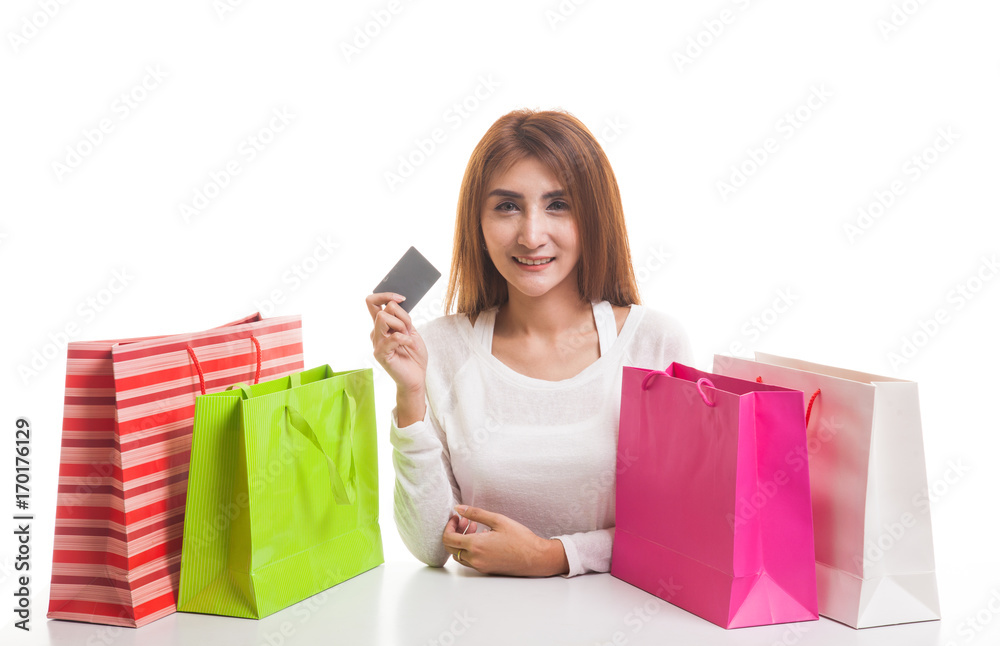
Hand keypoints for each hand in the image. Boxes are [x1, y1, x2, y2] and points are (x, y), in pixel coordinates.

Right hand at [365, 292, 427, 396]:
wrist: (416, 377)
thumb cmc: (413, 355)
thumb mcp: (410, 331)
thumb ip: (401, 317)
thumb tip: (395, 302)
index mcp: (382, 325)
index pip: (372, 302)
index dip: (385, 295)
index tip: (402, 298)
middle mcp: (376, 333)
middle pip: (382, 309)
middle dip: (401, 316)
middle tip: (409, 330)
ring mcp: (377, 343)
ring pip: (383, 318)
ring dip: (401, 326)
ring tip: (408, 338)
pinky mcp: (380, 353)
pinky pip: (393, 336)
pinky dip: (407, 339)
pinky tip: (411, 345)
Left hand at [442, 505, 568, 576]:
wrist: (535, 558)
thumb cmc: (520, 538)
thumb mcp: (497, 520)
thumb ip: (475, 513)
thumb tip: (458, 509)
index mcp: (476, 546)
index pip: (448, 538)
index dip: (449, 526)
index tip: (456, 517)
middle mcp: (475, 559)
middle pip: (450, 548)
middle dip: (454, 532)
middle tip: (465, 521)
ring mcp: (480, 566)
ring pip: (459, 555)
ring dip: (461, 541)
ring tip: (475, 528)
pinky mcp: (485, 570)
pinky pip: (469, 560)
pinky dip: (469, 549)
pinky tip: (483, 538)